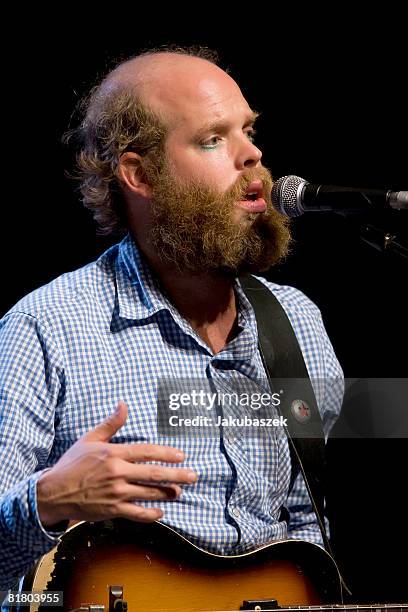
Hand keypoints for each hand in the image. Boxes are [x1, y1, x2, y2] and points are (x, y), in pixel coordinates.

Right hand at [37, 401, 197, 526]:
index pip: (146, 451)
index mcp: (113, 454)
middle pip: (154, 474)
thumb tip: (123, 404)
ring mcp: (116, 493)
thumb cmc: (73, 463)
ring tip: (180, 491)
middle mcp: (117, 473)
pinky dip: (151, 514)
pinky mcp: (112, 510)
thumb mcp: (90, 439)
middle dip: (177, 474)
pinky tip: (160, 512)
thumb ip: (110, 423)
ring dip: (167, 493)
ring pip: (149, 493)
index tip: (181, 456)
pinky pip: (137, 513)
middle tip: (193, 475)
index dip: (167, 454)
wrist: (53, 492)